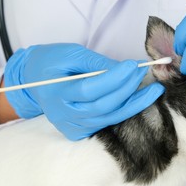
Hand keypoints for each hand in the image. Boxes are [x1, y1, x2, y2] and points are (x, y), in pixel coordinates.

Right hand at [3, 43, 164, 139]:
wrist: (33, 81)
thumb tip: (124, 69)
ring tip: (152, 90)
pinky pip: (105, 123)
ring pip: (107, 118)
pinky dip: (122, 112)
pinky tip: (137, 101)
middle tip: (143, 74)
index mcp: (55, 92)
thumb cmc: (51, 63)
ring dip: (133, 104)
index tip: (133, 65)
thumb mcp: (70, 54)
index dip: (113, 79)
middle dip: (126, 90)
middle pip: (101, 107)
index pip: (89, 89)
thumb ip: (95, 63)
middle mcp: (62, 114)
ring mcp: (70, 125)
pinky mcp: (78, 131)